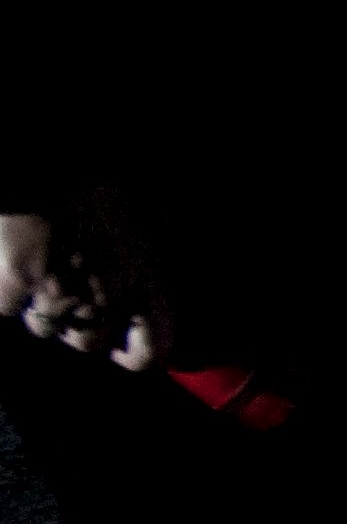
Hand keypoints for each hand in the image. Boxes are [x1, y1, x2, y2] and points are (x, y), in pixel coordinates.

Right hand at [4, 193, 176, 369]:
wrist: (56, 169)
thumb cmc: (102, 186)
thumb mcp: (147, 220)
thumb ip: (150, 260)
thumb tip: (156, 288)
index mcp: (147, 279)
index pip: (152, 350)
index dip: (137, 354)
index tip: (125, 349)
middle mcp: (107, 295)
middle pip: (88, 343)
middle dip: (79, 326)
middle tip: (75, 300)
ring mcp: (58, 292)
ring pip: (46, 327)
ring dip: (44, 309)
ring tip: (45, 275)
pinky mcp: (17, 280)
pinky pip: (7, 306)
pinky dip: (8, 292)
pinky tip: (13, 267)